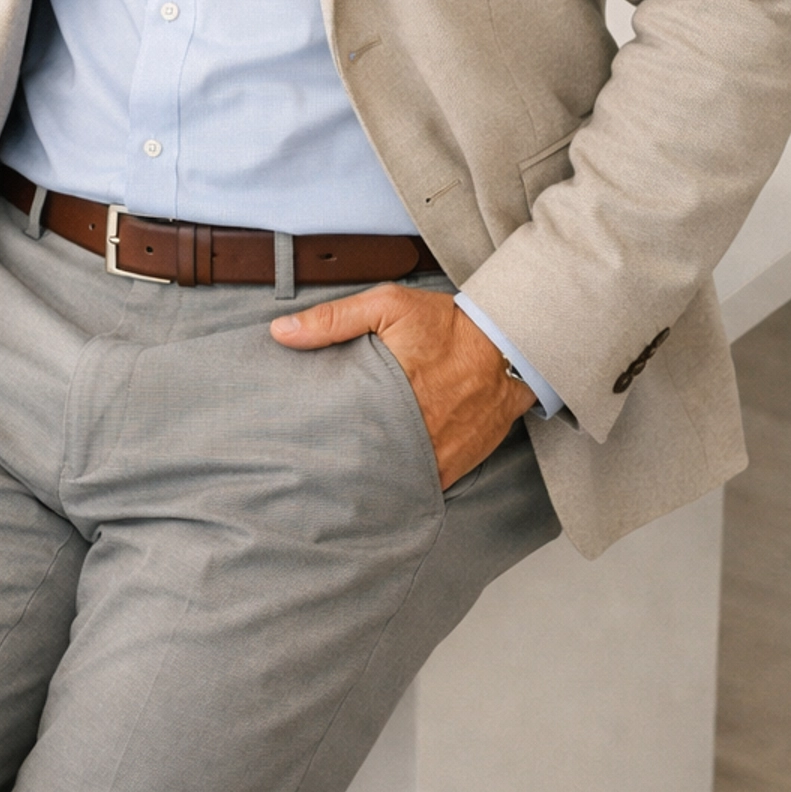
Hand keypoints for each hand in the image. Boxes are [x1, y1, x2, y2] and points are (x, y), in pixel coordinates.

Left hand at [270, 285, 534, 488]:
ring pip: (392, 482)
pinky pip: (423, 485)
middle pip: (363, 465)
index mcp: (391, 394)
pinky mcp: (458, 466)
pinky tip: (385, 479)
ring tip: (343, 478)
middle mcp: (417, 433)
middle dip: (339, 467)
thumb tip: (281, 332)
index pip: (340, 434)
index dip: (316, 442)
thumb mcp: (388, 306)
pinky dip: (405, 483)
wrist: (510, 343)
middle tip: (314, 465)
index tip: (295, 445)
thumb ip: (333, 319)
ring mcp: (439, 455)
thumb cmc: (446, 324)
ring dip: (372, 479)